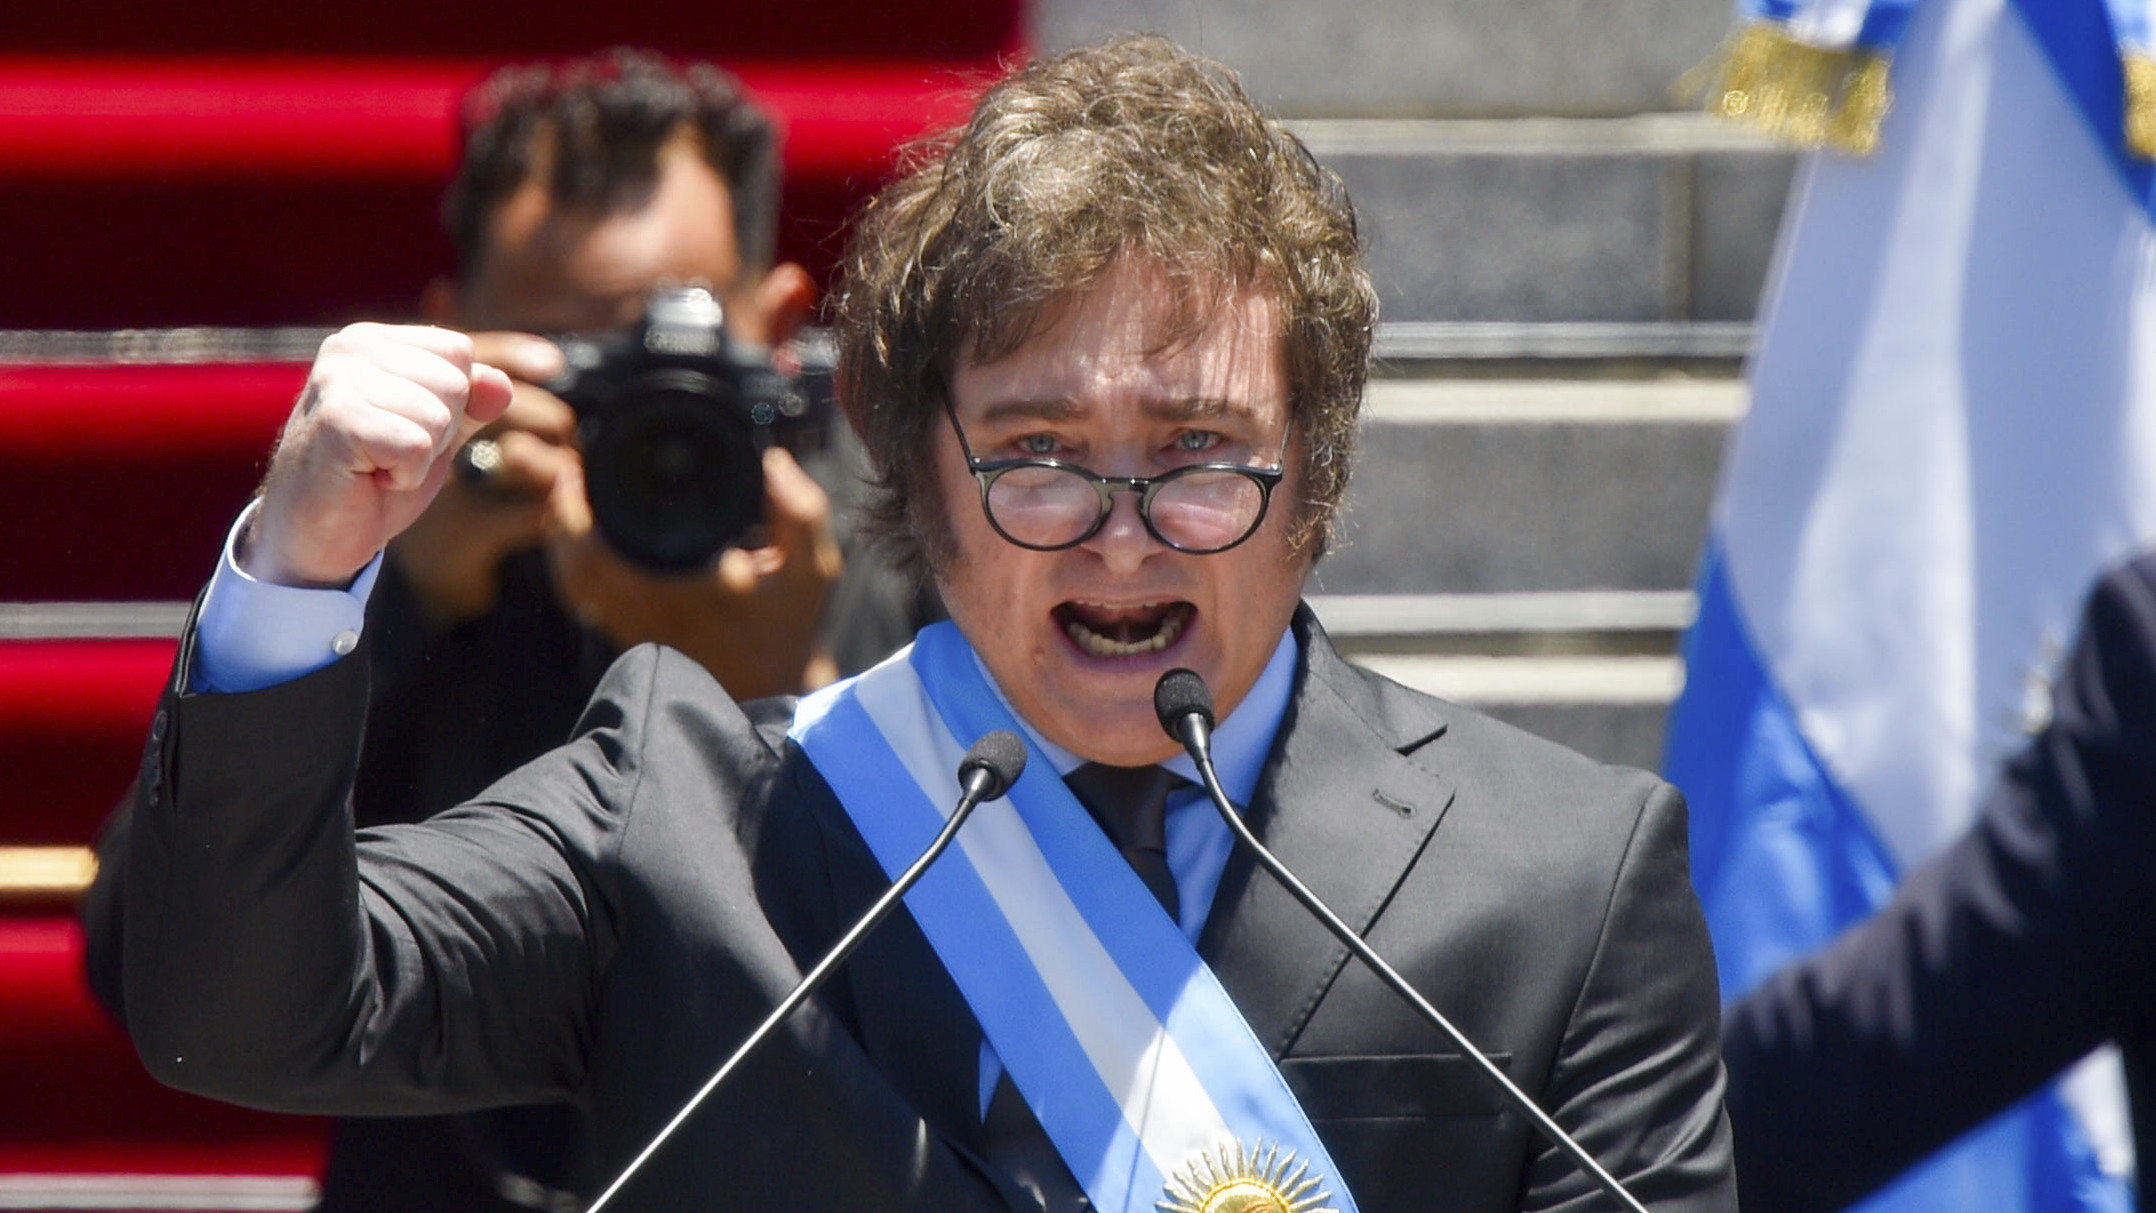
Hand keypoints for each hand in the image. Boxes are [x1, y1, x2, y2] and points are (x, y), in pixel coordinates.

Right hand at [247, 324, 513, 587]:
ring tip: (376, 465)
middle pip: (455, 383)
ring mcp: (338, 380)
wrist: (313, 535)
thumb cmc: (372, 479)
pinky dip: (405, 475)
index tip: (405, 430)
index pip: (459, 352)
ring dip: (420, 459)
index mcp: (373, 340)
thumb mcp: (436, 435)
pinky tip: (368, 477)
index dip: (452, 405)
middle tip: (389, 454)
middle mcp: (350, 347)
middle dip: (439, 433)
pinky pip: (418, 445)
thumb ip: (472, 404)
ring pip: (440, 416)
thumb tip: (502, 384)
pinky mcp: (336, 420)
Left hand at [546, 447, 843, 698]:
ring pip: (576, 580)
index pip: (626, 541)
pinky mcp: (629, 634)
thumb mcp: (814, 568)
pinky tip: (576, 537)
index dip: (588, 504)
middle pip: (583, 560)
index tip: (584, 466)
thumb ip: (801, 513)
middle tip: (567, 473)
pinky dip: (570, 564)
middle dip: (563, 513)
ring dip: (562, 538)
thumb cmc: (790, 625)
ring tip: (567, 497)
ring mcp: (639, 626)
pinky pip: (582, 598)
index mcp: (702, 584)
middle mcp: (660, 607)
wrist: (775, 689)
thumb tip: (775, 463)